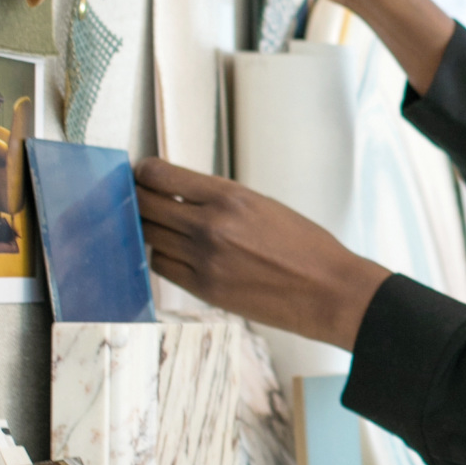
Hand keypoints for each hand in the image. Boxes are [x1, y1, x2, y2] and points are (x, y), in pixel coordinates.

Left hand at [135, 157, 390, 350]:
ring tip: (161, 227)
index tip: (142, 174)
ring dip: (151, 230)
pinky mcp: (203, 288)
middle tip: (138, 198)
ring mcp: (204, 260)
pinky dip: (163, 256)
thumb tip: (179, 195)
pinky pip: (161, 266)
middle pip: (145, 206)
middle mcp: (211, 226)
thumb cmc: (306, 248)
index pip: (161, 176)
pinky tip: (178, 253)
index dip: (144, 173)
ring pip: (149, 237)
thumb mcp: (264, 206)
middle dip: (138, 199)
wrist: (327, 291)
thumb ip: (220, 200)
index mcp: (230, 197)